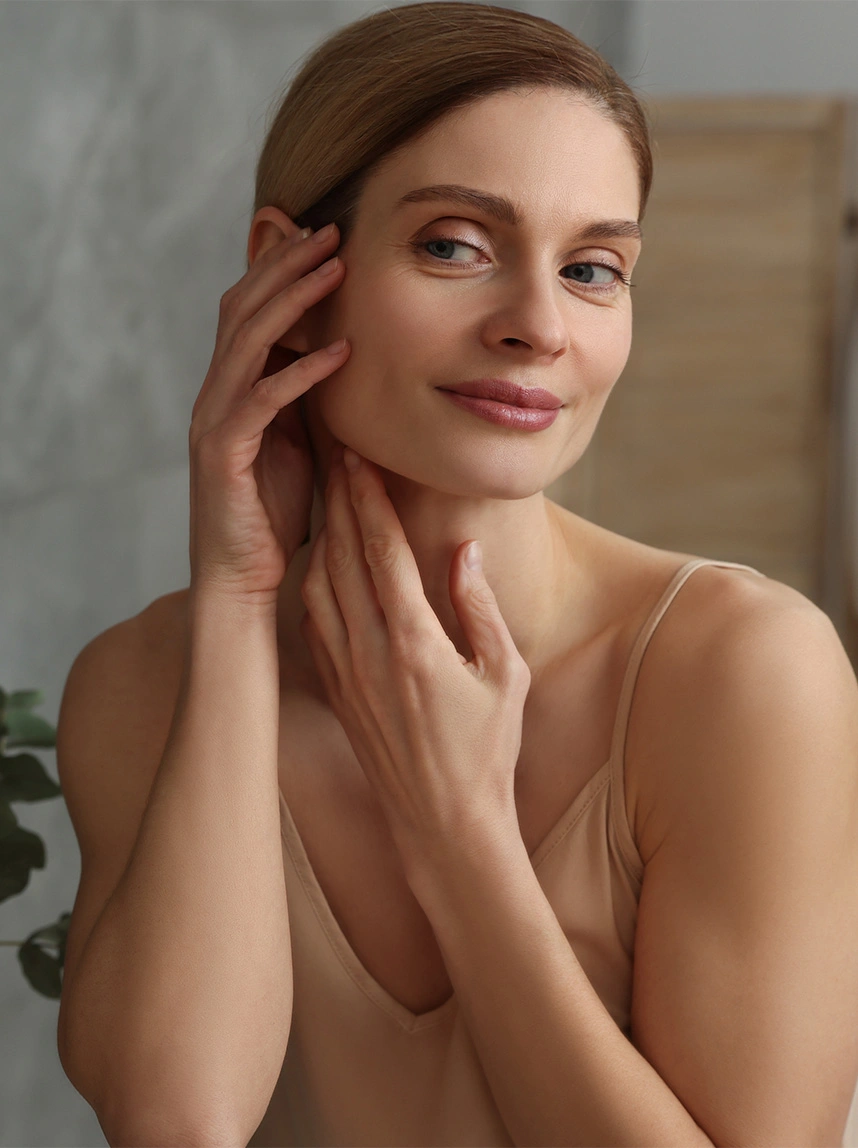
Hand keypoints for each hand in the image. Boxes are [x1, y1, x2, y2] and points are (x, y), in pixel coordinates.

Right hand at [187, 220, 349, 605]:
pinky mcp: (223, 452)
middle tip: (331, 231)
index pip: (249, 311)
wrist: (240, 575)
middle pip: (243, 309)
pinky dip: (302, 371)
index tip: (325, 238)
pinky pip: (263, 400)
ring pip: (248, 342)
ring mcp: (213, 421)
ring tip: (336, 269)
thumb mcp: (295, 442)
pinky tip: (340, 351)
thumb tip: (337, 354)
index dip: (280, 269)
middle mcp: (214, 394)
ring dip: (294, 300)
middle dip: (286, 265)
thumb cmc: (271, 512)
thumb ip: (302, 398)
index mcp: (230, 389)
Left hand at [298, 442, 531, 877]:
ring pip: (318, 583)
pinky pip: (313, 620)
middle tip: (332, 450)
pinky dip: (313, 579)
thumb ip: (480, 607)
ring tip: (325, 495)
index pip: (381, 549)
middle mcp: (369, 649)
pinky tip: (319, 560)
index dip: (367, 496)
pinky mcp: (335, 689)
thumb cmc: (487, 750)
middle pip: (342, 555)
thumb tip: (464, 551)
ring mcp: (345, 670)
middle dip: (337, 497)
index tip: (358, 453)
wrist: (443, 823)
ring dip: (320, 533)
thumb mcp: (505, 674)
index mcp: (414, 640)